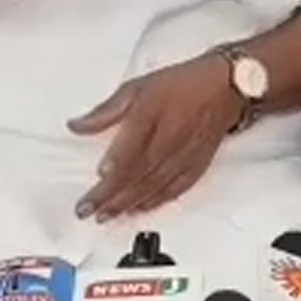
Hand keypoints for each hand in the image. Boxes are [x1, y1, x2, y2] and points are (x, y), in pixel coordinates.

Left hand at [67, 54, 242, 219]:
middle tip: (89, 210)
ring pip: (154, 185)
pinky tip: (139, 209)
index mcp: (152, 114)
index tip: (98, 177)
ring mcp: (184, 154)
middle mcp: (170, 138)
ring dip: (128, 204)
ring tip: (107, 215)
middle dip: (111, 195)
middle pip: (138, 172)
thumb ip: (106, 111)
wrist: (224, 88)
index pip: (131, 145)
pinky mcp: (195, 166)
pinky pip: (174, 189)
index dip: (116, 163)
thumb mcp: (137, 87)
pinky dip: (155, 202)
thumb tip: (76, 125)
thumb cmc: (180, 85)